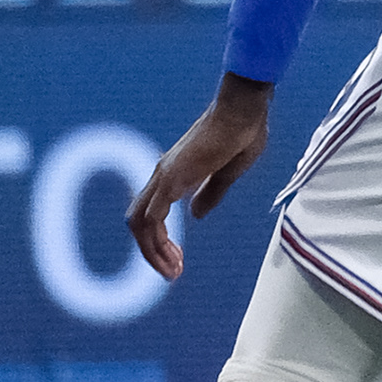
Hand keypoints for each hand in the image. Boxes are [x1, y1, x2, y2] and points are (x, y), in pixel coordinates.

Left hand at [128, 77, 275, 279]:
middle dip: (150, 252)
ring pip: (139, 223)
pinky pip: (152, 216)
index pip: (152, 214)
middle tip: (172, 273)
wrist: (244, 109)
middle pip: (137, 222)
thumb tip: (195, 216)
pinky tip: (172, 255)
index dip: (160, 241)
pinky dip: (157, 240)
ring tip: (172, 271)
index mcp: (175, 174)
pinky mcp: (174, 178)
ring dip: (151, 251)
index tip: (178, 259)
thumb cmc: (242, 132)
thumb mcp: (227, 172)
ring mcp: (165, 175)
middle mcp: (163, 175)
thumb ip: (210, 195)